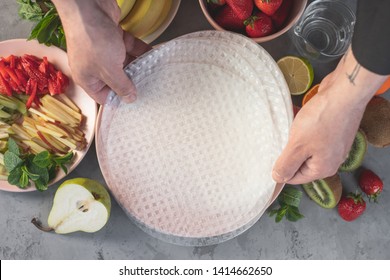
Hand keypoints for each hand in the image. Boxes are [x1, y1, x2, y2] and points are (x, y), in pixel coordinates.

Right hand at [52, 0, 150, 103]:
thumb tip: (130, 99)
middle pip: (117, 80)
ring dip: (139, 66)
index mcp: (87, 78)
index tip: (136, 102)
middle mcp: (94, 66)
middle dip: (132, 82)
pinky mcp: (113, 37)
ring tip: (156, 73)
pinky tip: (153, 55)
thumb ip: (121, 86)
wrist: (89, 7)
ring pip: (125, 63)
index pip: (104, 97)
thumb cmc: (93, 41)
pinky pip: (129, 48)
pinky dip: (140, 50)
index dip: (119, 100)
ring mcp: (104, 50)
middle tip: (150, 88)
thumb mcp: (109, 70)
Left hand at [272, 49, 387, 183]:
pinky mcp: (332, 128)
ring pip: (304, 145)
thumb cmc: (321, 120)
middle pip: (300, 161)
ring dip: (294, 135)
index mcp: (323, 169)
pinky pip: (311, 132)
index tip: (271, 154)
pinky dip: (302, 125)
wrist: (345, 91)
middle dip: (287, 149)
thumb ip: (286, 165)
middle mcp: (330, 159)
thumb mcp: (297, 146)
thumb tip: (277, 178)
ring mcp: (333, 143)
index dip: (280, 167)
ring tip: (287, 124)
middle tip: (278, 138)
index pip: (294, 177)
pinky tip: (296, 115)